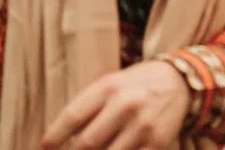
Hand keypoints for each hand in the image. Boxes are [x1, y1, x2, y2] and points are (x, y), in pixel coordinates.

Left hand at [41, 59, 186, 148]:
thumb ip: (87, 107)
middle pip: (87, 144)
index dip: (54, 138)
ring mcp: (142, 126)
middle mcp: (125, 105)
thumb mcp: (110, 84)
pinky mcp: (157, 143)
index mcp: (108, 88)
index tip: (45, 148)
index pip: (72, 117)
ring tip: (98, 148)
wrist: (179, 81)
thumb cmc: (135, 85)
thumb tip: (60, 139)